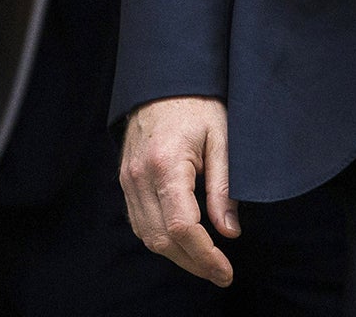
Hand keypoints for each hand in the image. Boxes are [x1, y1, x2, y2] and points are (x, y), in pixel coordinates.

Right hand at [120, 96, 239, 286]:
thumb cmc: (198, 105)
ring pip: (147, 236)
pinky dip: (160, 239)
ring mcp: (128, 181)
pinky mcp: (125, 181)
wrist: (164, 81)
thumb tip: (230, 232)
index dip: (204, 255)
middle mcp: (140, 177)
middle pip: (161, 239)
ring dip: (177, 255)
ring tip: (206, 263)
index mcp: (166, 164)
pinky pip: (139, 222)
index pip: (181, 226)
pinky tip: (183, 242)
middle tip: (221, 273)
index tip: (225, 271)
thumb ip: (224, 187)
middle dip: (193, 262)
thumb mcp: (222, 139)